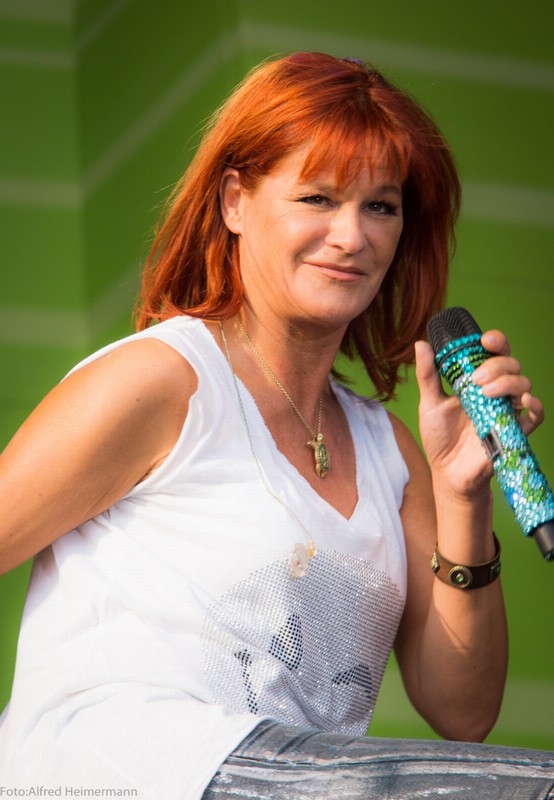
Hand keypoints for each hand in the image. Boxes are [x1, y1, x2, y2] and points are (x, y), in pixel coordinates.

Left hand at [414, 330, 543, 499]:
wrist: (447, 472)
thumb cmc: (440, 437)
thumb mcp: (430, 403)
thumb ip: (428, 375)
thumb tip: (422, 344)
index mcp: (477, 382)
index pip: (494, 353)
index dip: (496, 341)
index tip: (484, 340)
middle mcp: (495, 393)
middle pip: (511, 365)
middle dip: (497, 364)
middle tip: (476, 379)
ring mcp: (506, 411)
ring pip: (524, 385)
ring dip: (509, 382)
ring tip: (487, 392)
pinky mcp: (515, 431)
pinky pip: (536, 415)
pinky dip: (535, 406)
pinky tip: (522, 402)